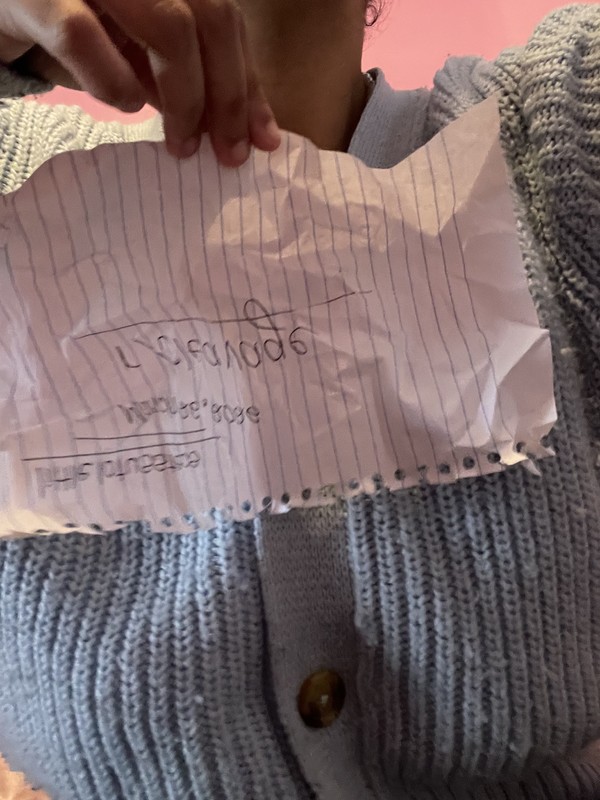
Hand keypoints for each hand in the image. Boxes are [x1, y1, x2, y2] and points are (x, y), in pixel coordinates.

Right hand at [0, 0, 280, 165]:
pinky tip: (126, 104)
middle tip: (228, 153)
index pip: (224, 19)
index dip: (248, 82)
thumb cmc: (73, 19)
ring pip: (168, 24)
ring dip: (185, 98)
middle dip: (228, 94)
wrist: (1, 0)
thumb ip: (186, 71)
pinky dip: (113, 82)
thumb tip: (241, 125)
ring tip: (181, 144)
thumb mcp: (140, 46)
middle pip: (210, 17)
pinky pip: (84, 38)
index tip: (264, 139)